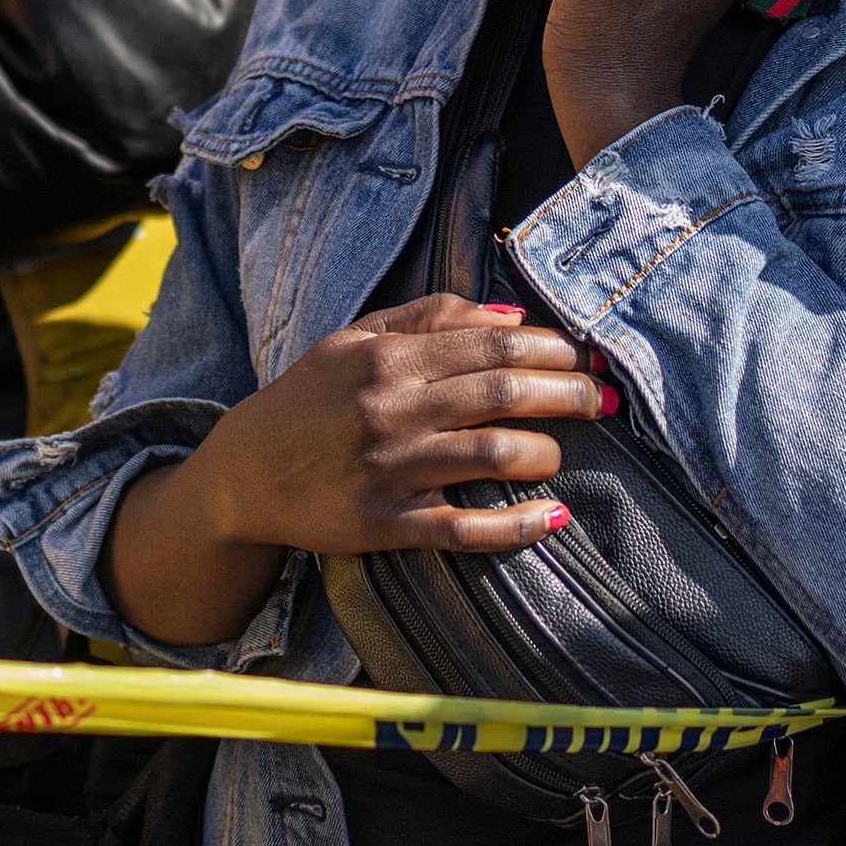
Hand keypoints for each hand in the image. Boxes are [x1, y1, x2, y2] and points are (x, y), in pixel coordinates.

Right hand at [107, 294, 603, 648]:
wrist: (242, 475)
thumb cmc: (308, 400)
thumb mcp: (355, 341)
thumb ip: (429, 318)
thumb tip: (510, 316)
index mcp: (388, 359)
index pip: (493, 344)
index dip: (554, 349)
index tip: (587, 355)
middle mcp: (392, 410)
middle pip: (506, 394)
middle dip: (570, 394)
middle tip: (603, 400)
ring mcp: (391, 471)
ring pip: (496, 456)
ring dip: (547, 452)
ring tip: (561, 452)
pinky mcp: (388, 524)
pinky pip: (466, 529)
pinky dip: (518, 525)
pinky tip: (552, 518)